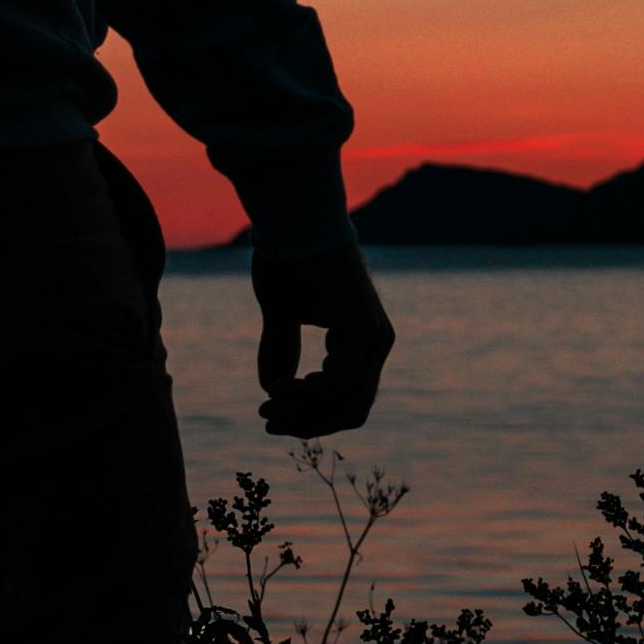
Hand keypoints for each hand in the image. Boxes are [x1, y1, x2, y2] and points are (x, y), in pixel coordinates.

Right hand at [252, 240, 392, 438]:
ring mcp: (373, 336)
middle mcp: (377, 342)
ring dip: (303, 413)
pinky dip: (307, 396)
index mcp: (364, 340)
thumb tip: (274, 390)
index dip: (311, 419)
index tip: (270, 415)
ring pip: (346, 404)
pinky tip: (280, 386)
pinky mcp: (361, 327)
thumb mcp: (282, 315)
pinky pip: (340, 384)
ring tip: (268, 403)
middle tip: (266, 419)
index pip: (349, 402)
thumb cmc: (288, 259)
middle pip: (351, 411)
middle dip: (307, 423)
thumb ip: (283, 350)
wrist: (294, 221)